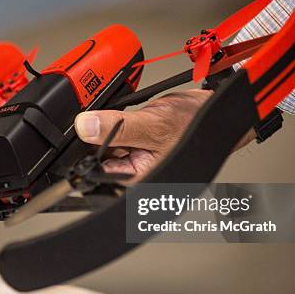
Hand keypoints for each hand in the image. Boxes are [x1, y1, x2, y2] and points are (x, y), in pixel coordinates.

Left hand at [74, 89, 254, 180]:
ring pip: (106, 146)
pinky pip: (116, 138)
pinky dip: (117, 126)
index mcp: (137, 181)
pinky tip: (131, 119)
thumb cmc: (197, 126)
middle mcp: (134, 176)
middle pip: (98, 158)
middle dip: (98, 138)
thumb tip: (85, 127)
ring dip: (109, 130)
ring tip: (133, 121)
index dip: (84, 151)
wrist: (215, 111)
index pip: (96, 172)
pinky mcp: (136, 149)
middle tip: (112, 122)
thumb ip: (117, 127)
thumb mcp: (153, 124)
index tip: (79, 131)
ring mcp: (134, 162)